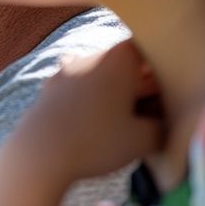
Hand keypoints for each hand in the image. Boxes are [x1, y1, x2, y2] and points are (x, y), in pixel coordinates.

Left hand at [5, 40, 165, 184]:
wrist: (38, 154)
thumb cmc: (97, 141)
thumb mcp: (143, 139)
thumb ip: (163, 127)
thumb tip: (163, 123)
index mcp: (117, 58)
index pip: (149, 50)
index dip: (163, 72)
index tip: (166, 96)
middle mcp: (89, 56)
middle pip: (123, 64)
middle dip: (138, 86)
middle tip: (148, 115)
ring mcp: (64, 71)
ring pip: (99, 77)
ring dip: (113, 95)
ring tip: (119, 124)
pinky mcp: (47, 89)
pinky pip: (78, 90)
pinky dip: (89, 102)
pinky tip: (90, 127)